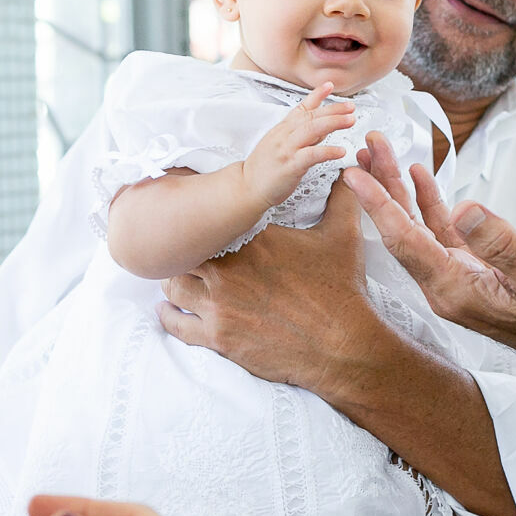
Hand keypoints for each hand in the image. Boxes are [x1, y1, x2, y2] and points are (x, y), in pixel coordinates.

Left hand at [158, 182, 377, 392]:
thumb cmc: (341, 289)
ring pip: (174, 285)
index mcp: (251, 239)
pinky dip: (169, 316)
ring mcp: (219, 305)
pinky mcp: (217, 337)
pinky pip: (177, 324)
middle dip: (184, 251)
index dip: (201, 221)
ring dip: (174, 281)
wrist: (342, 344)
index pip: (209, 221)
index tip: (200, 222)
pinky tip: (166, 310)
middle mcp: (228, 269)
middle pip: (184, 252)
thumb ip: (340, 198)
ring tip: (177, 278)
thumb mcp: (343, 236)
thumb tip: (348, 172)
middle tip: (184, 252)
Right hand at [239, 82, 356, 207]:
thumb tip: (323, 127)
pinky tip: (342, 151)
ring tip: (351, 120)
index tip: (330, 85)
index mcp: (283, 129)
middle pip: (311, 116)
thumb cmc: (265, 168)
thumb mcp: (281, 144)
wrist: (246, 187)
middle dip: (333, 110)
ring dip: (333, 123)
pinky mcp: (290, 166)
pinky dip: (328, 151)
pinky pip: (311, 155)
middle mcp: (284, 135)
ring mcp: (286, 149)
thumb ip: (302, 135)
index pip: (301, 108)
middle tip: (351, 107)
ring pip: (312, 130)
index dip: (316, 95)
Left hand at [345, 133, 515, 384]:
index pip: (405, 242)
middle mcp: (447, 286)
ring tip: (381, 151)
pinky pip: (441, 232)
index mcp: (454, 292)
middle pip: (401, 230)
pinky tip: (420, 176)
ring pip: (418, 227)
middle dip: (379, 187)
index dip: (377, 205)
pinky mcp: (475, 270)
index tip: (352, 173)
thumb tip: (464, 209)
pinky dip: (429, 202)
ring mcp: (458, 278)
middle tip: (362, 146)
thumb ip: (503, 245)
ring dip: (399, 189)